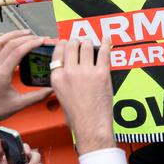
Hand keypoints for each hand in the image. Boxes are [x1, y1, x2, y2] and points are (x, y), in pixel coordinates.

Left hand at [0, 32, 52, 148]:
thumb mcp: (19, 105)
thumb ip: (37, 97)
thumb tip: (52, 90)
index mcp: (1, 74)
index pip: (17, 51)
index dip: (31, 43)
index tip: (43, 41)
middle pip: (9, 44)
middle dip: (26, 38)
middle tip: (39, 37)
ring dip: (11, 35)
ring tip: (25, 32)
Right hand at [50, 38, 114, 154]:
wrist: (90, 125)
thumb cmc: (77, 116)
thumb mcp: (60, 96)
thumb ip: (62, 81)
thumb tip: (67, 71)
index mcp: (57, 78)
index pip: (58, 53)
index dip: (63, 44)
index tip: (66, 42)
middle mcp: (70, 72)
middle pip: (72, 46)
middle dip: (76, 41)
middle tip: (80, 42)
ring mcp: (86, 71)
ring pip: (87, 46)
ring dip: (89, 42)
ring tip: (90, 42)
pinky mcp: (102, 73)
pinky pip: (104, 52)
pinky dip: (105, 44)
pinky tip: (106, 39)